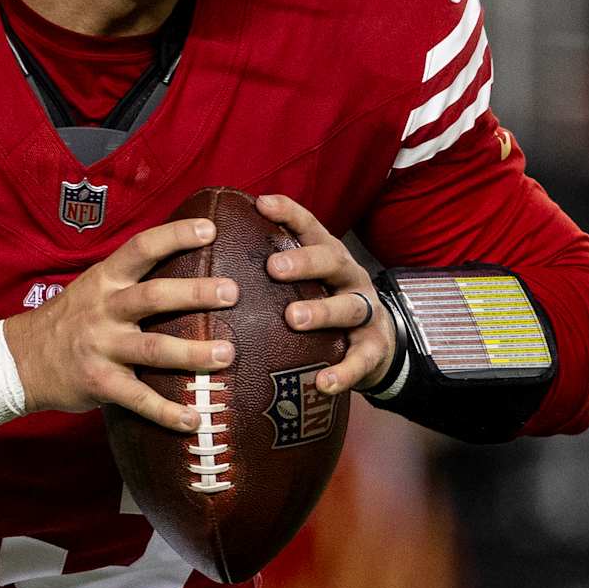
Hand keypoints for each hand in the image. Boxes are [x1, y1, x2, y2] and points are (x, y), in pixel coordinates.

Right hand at [5, 216, 237, 432]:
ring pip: (153, 348)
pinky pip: (138, 399)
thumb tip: (187, 265)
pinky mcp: (100, 384)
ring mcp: (102, 348)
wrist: (20, 361)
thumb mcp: (93, 288)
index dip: (175, 235)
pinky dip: (167, 412)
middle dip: (196, 293)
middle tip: (232, 292)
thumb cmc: (70, 321)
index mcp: (105, 280)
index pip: (142, 248)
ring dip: (193, 353)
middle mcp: (104, 310)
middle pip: (154, 296)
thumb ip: (132, 280)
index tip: (210, 229)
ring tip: (227, 354)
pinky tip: (193, 420)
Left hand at [255, 192, 398, 395]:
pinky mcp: (374, 348)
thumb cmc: (326, 307)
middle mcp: (350, 278)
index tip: (261, 204)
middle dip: (305, 262)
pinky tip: (323, 383)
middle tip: (273, 268)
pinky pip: (361, 360)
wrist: (377, 346)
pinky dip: (344, 372)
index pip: (311, 228)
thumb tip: (211, 262)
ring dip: (322, 311)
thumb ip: (274, 272)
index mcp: (330, 258)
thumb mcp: (307, 284)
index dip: (289, 214)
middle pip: (332, 261)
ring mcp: (367, 312)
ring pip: (349, 306)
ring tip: (293, 319)